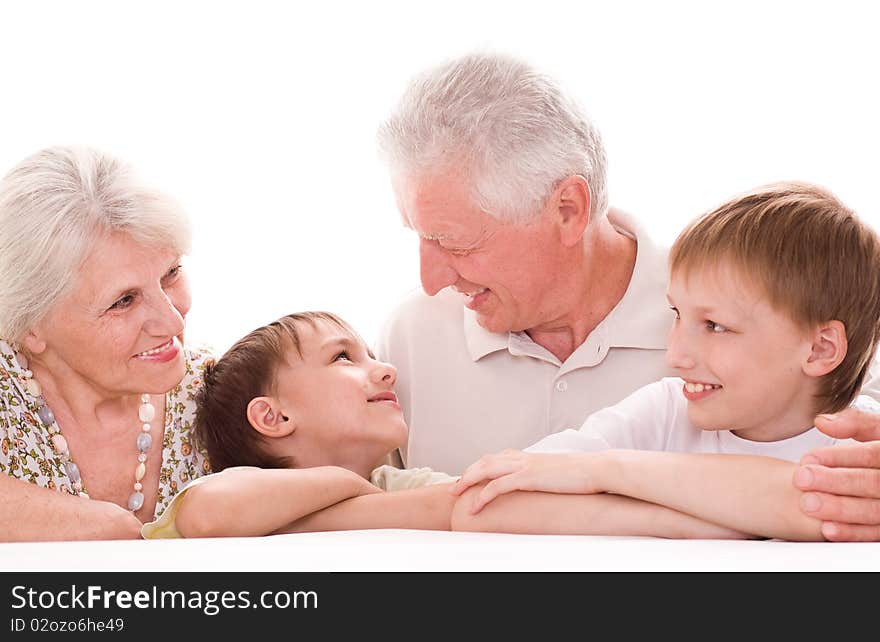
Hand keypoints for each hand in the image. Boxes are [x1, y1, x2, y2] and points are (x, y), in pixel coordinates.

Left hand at [450, 449, 604, 513]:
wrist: (597, 469)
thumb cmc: (582, 475)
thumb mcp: (558, 474)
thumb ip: (545, 477)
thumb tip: (544, 486)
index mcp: (529, 457)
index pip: (497, 457)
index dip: (480, 467)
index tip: (469, 477)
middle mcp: (523, 458)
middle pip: (485, 461)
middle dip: (467, 473)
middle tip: (455, 487)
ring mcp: (525, 466)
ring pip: (486, 469)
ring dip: (467, 480)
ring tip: (455, 493)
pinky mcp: (529, 477)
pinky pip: (498, 486)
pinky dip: (483, 495)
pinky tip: (475, 506)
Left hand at [794, 407, 879, 540]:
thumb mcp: (876, 430)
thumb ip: (854, 423)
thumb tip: (822, 421)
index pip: (872, 455)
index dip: (840, 456)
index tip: (808, 458)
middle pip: (872, 483)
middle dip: (835, 482)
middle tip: (801, 479)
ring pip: (874, 511)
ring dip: (840, 509)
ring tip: (808, 503)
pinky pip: (875, 534)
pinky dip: (852, 532)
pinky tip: (827, 528)